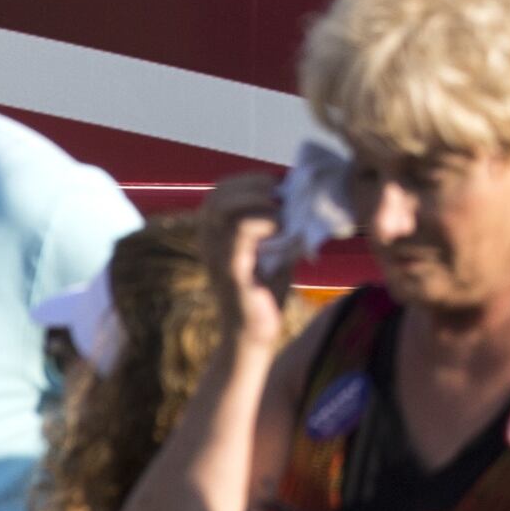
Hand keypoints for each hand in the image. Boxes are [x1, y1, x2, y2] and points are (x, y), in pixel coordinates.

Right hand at [193, 174, 288, 358]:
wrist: (254, 330)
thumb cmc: (266, 286)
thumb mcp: (273, 244)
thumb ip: (280, 220)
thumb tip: (302, 192)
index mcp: (213, 231)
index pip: (221, 189)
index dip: (251, 179)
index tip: (279, 185)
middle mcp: (207, 240)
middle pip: (218, 195)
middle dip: (253, 186)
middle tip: (280, 197)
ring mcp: (215, 255)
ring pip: (223, 209)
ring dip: (258, 202)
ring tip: (282, 213)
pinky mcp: (230, 272)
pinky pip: (238, 236)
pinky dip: (264, 223)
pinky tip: (282, 231)